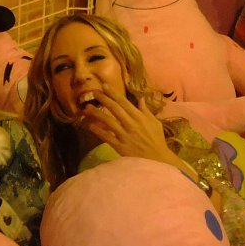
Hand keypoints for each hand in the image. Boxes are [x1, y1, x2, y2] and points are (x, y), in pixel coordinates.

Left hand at [81, 85, 222, 210]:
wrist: (158, 159)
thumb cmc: (157, 140)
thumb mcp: (155, 123)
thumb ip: (146, 111)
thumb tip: (141, 99)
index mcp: (140, 117)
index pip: (124, 102)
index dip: (113, 93)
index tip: (105, 86)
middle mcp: (131, 124)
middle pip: (115, 109)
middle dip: (103, 99)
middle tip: (93, 92)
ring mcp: (125, 135)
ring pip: (108, 121)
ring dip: (97, 114)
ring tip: (87, 108)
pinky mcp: (120, 146)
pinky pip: (107, 137)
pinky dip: (98, 131)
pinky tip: (90, 126)